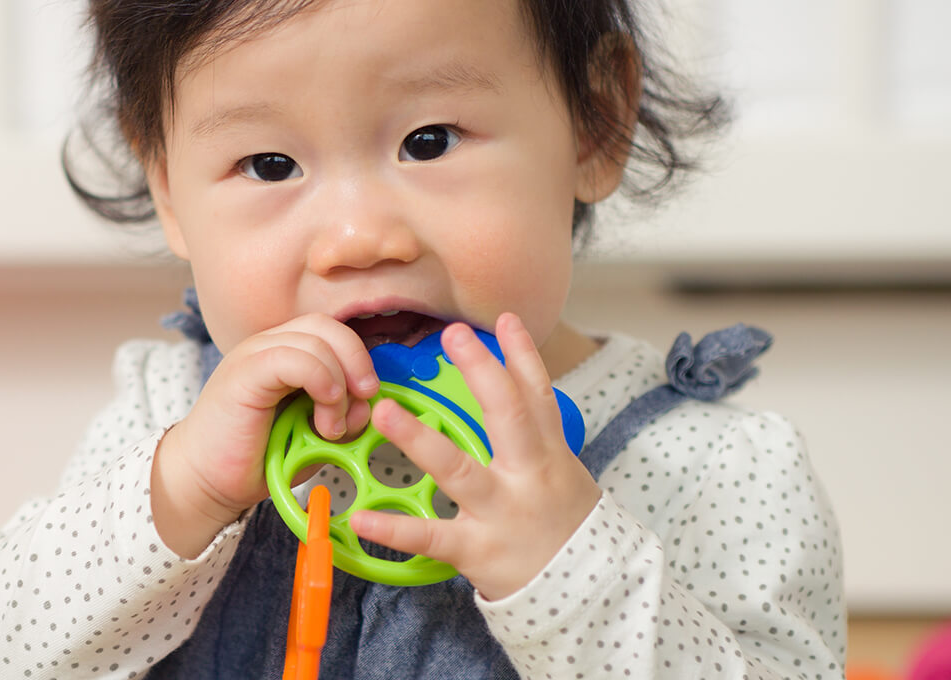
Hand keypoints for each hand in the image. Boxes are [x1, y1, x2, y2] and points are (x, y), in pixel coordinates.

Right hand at [152, 314, 378, 557]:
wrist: (207, 481)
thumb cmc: (257, 459)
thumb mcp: (314, 437)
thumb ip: (343, 417)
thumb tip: (369, 404)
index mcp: (285, 355)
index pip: (333, 332)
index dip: (359, 359)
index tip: (368, 399)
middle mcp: (268, 346)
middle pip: (328, 326)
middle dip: (357, 361)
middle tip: (364, 399)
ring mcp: (253, 355)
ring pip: (316, 339)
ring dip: (339, 383)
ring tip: (332, 426)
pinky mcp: (244, 372)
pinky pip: (293, 357)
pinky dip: (320, 380)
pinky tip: (323, 412)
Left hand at [348, 313, 601, 600]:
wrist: (590, 597)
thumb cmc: (567, 531)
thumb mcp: (566, 478)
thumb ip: (538, 440)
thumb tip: (518, 394)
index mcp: (549, 456)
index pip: (537, 397)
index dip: (522, 356)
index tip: (505, 319)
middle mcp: (528, 476)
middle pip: (507, 414)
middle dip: (482, 372)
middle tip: (452, 333)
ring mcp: (502, 512)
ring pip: (458, 469)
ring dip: (418, 439)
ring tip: (383, 411)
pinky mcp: (478, 550)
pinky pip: (431, 536)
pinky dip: (394, 530)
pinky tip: (359, 518)